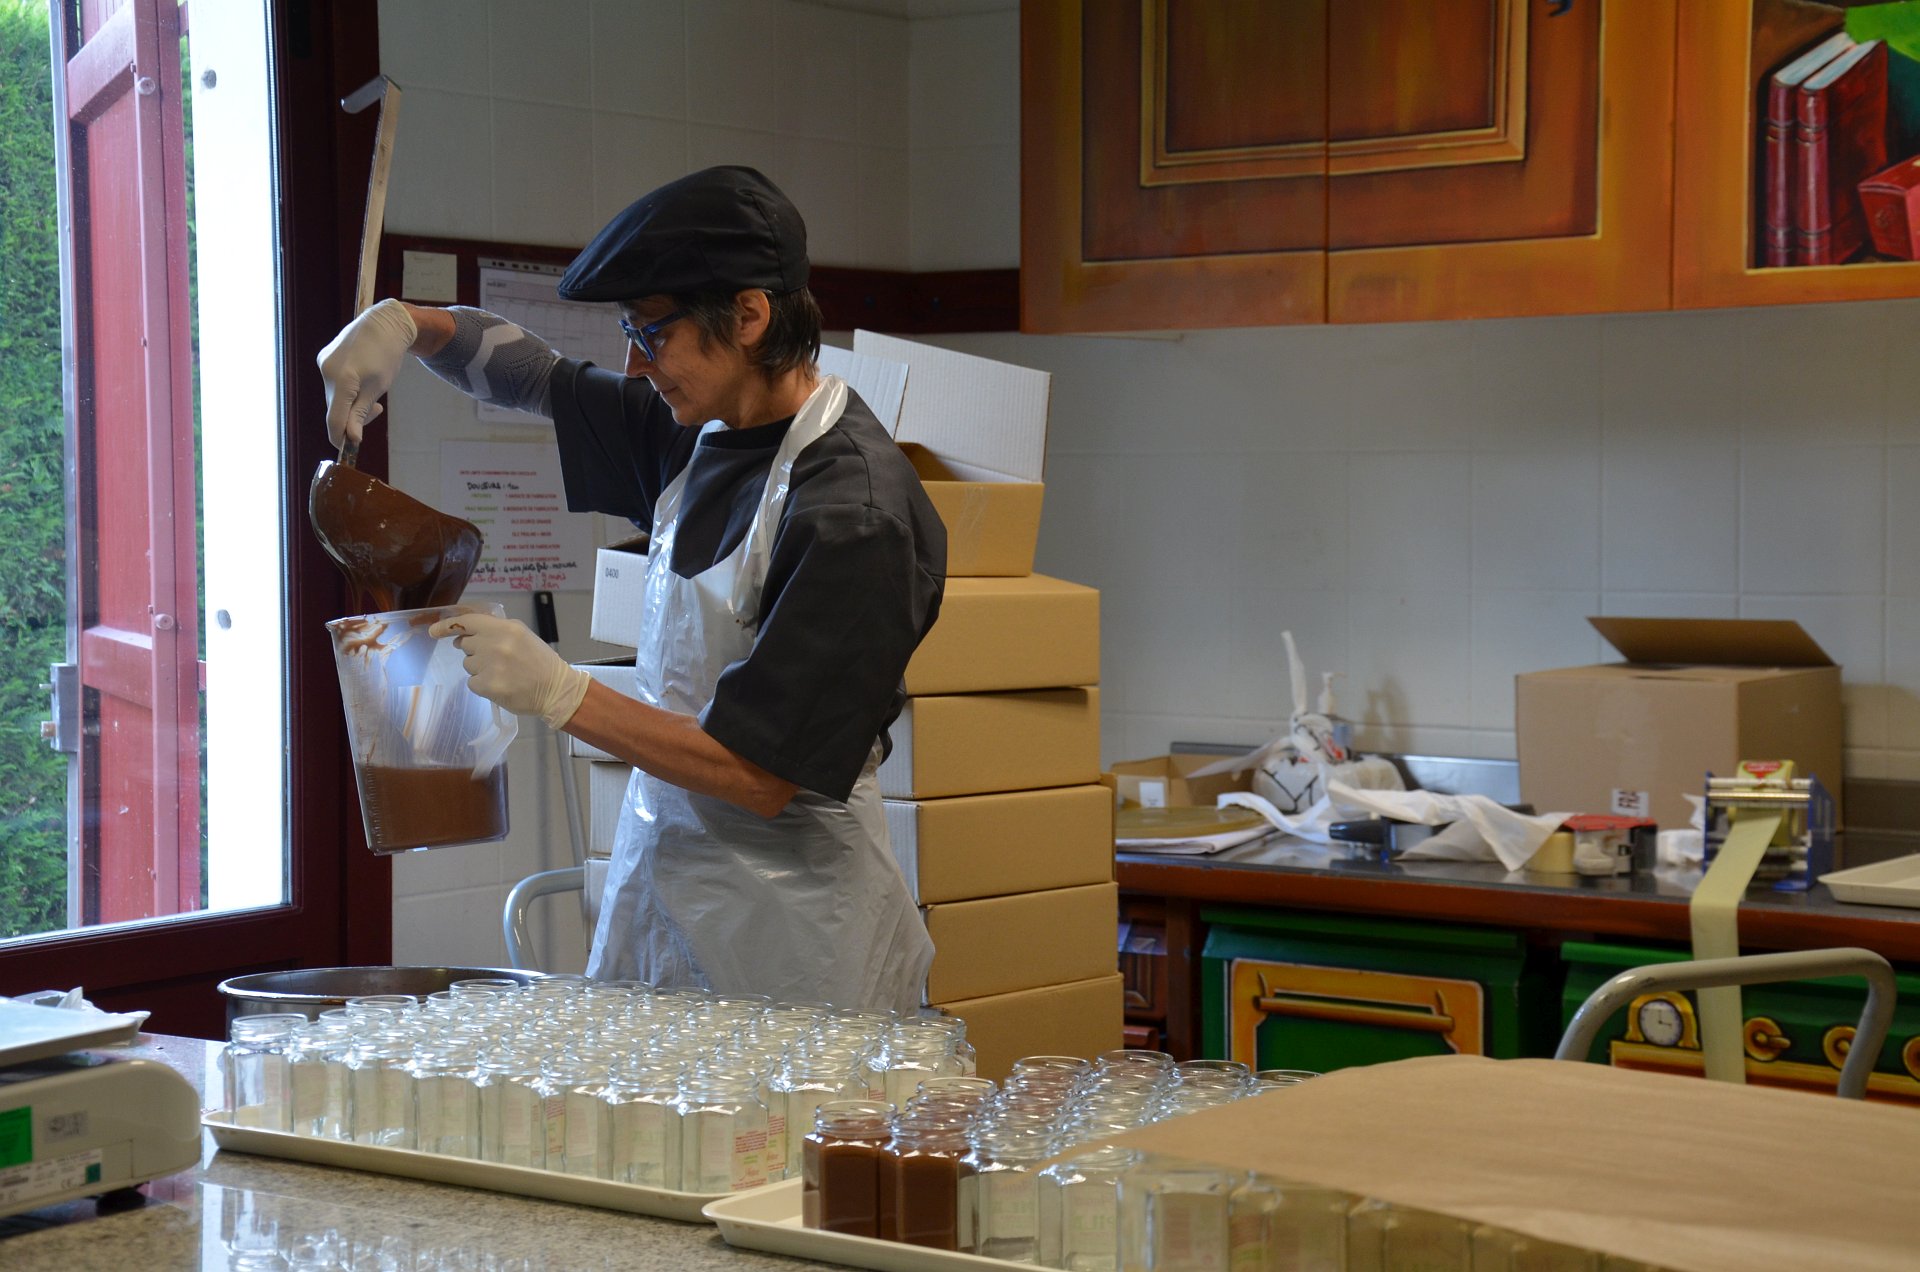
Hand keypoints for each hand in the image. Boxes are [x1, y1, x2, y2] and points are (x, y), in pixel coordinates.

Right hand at [316, 298, 418, 447]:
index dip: (340, 437)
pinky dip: (345, 388)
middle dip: (352, 416)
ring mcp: (323, 363)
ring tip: (370, 390)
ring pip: (333, 396)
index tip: (348, 448)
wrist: (384, 324)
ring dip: (349, 402)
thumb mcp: (378, 388)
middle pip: (334, 408)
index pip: (334, 420)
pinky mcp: (323, 358)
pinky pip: (332, 382)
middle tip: (376, 409)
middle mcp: (327, 372)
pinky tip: (360, 376)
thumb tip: (351, 438)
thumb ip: (361, 413)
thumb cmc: (386, 356)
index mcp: (343, 381)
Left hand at [428, 611, 588, 729]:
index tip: (433, 631)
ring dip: (479, 668)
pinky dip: (482, 685)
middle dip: (474, 650)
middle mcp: (495, 644)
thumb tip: (463, 635)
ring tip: (502, 672)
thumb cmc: (539, 661)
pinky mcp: (488, 686)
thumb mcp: (521, 635)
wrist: (556, 689)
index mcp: (505, 628)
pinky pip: (472, 682)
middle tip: (494, 657)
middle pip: (465, 644)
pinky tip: (500, 684)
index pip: (467, 622)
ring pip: (468, 664)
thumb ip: (495, 630)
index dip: (447, 626)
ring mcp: (490, 666)